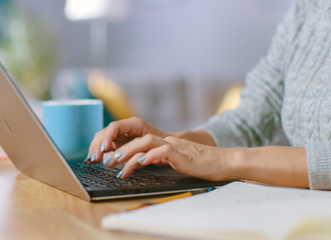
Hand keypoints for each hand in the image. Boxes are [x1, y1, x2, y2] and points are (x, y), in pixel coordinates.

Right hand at [85, 117, 167, 163]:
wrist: (167, 144)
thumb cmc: (162, 144)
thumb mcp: (151, 145)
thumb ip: (138, 149)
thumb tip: (123, 157)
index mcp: (133, 124)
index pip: (114, 127)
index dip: (107, 137)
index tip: (104, 149)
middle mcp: (124, 127)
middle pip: (105, 132)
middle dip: (98, 145)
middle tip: (95, 158)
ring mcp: (120, 134)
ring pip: (103, 138)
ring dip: (96, 149)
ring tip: (93, 160)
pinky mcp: (118, 142)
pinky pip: (105, 145)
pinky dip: (99, 152)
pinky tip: (95, 160)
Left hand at [111, 134, 230, 181]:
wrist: (222, 162)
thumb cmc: (201, 165)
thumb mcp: (176, 161)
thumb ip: (161, 159)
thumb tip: (140, 162)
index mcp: (165, 143)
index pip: (140, 142)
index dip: (124, 148)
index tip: (110, 159)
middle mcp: (168, 141)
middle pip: (139, 140)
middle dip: (121, 150)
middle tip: (107, 162)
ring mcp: (175, 146)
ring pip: (147, 142)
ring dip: (130, 152)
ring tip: (118, 164)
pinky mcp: (182, 154)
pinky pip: (163, 151)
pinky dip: (150, 156)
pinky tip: (140, 163)